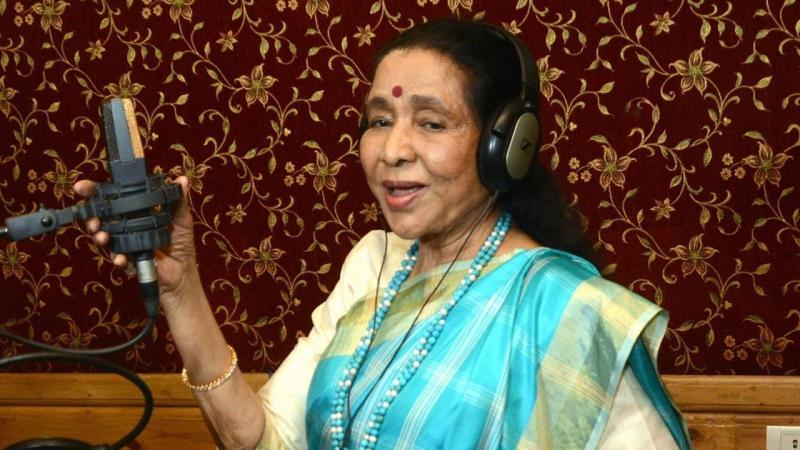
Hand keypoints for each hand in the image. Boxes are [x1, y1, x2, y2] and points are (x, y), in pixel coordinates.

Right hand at [73, 176, 199, 305]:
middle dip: (91, 217)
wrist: (183, 271)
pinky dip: (117, 257)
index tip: (81, 187)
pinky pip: (118, 258)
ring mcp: (125, 244)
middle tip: (93, 218)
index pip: (112, 199)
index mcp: (135, 213)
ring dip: (99, 236)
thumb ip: (178, 200)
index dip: (95, 192)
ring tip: (102, 235)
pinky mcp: (128, 261)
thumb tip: (182, 179)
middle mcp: (125, 227)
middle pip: (101, 218)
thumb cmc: (181, 242)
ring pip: (104, 238)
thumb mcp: (181, 218)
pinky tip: (121, 258)